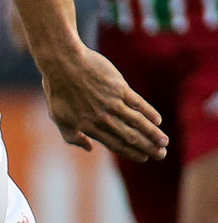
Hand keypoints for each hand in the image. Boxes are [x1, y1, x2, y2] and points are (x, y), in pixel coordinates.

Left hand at [37, 45, 167, 160]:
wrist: (63, 63)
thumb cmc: (58, 90)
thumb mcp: (58, 117)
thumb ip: (71, 136)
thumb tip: (90, 148)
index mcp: (88, 126)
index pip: (115, 144)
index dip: (131, 153)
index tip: (144, 159)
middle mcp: (103, 117)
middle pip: (130, 136)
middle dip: (147, 147)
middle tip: (161, 155)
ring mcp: (112, 102)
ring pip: (138, 122)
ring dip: (153, 133)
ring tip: (164, 142)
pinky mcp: (119, 88)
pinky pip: (138, 103)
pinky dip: (149, 113)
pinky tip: (158, 121)